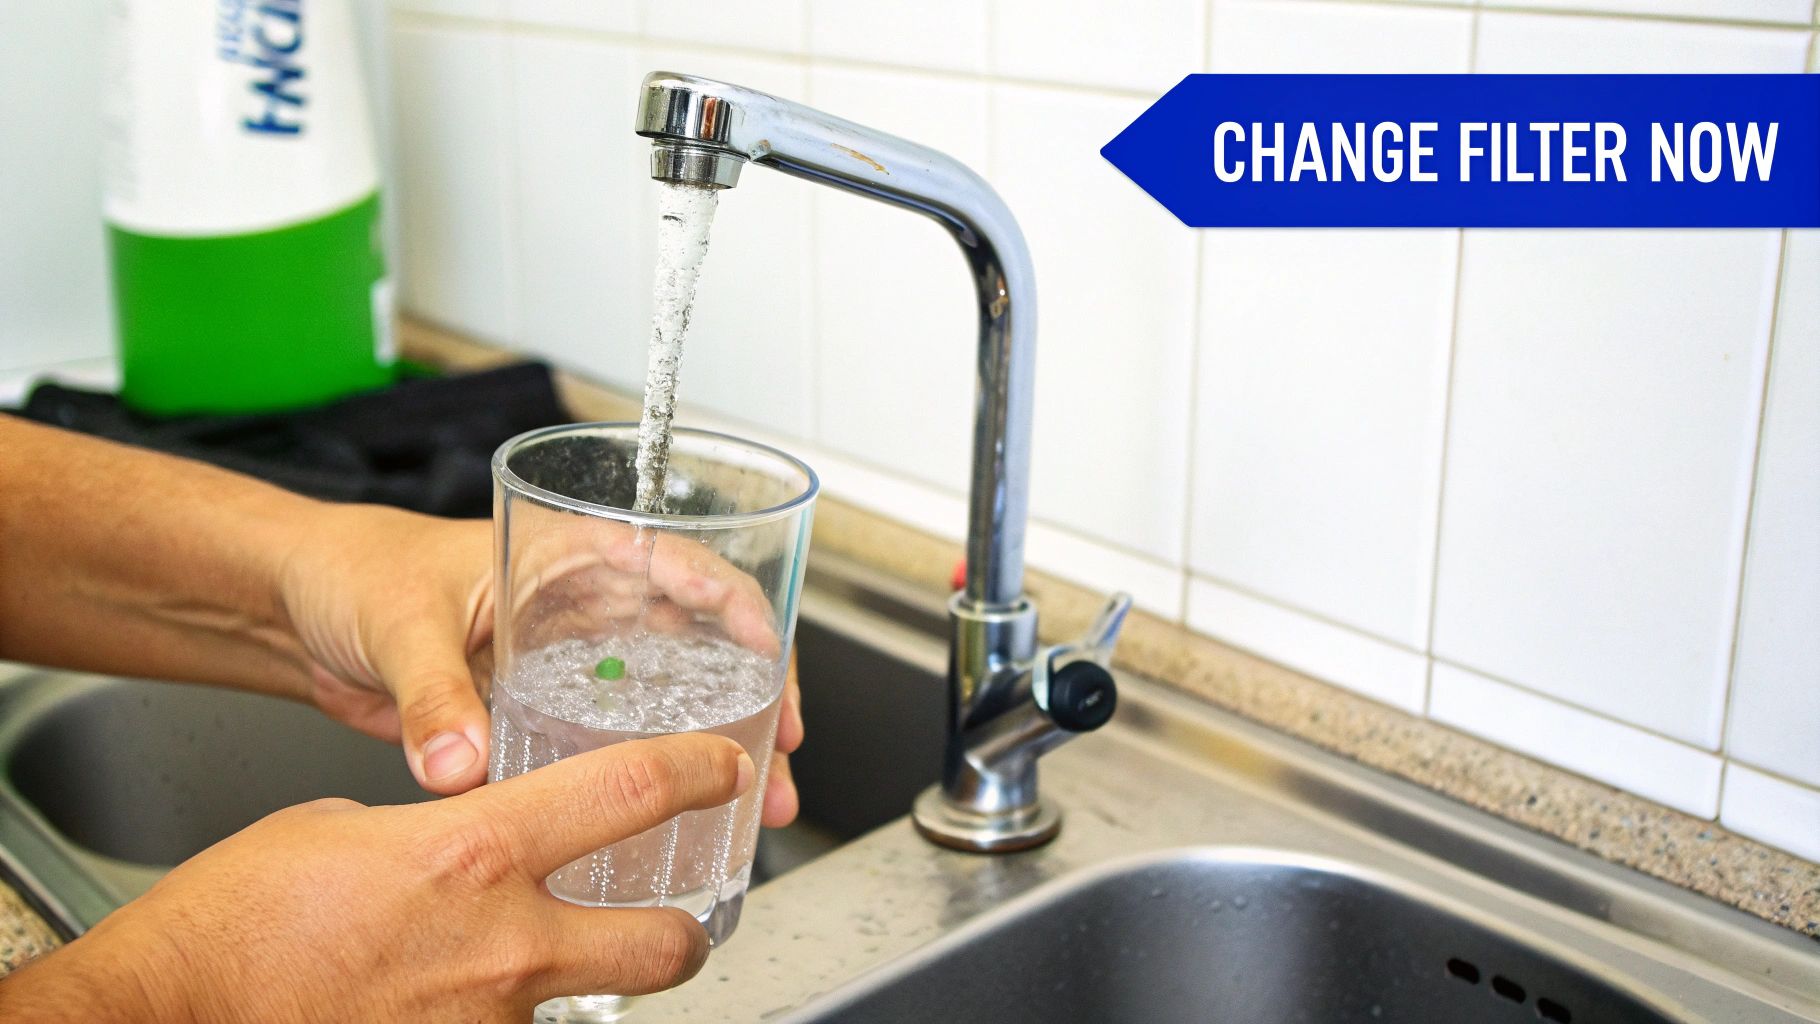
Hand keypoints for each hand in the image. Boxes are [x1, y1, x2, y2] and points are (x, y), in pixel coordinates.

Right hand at [0, 734, 753, 1022]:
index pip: (630, 793)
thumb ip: (429, 833)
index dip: (697, 774)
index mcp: (476, 852)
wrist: (165, 1017)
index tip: (724, 769)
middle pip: (666, 945)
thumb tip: (451, 844)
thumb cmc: (231, 922)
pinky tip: (436, 1004)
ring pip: (575, 1007)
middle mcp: (503, 946)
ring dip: (555, 988)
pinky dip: (486, 1022)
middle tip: (673, 920)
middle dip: (684, 933)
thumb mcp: (340, 829)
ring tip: (491, 973)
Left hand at [277, 505, 803, 824]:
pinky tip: (675, 818)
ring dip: (713, 746)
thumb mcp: (401, 623)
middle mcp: (583, 606)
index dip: (736, 604)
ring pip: (668, 699)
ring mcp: (568, 662)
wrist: (297, 614)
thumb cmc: (352, 571)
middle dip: (752, 695)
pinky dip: (648, 779)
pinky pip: (612, 745)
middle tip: (779, 753)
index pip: (679, 562)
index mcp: (567, 552)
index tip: (769, 652)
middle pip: (698, 642)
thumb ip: (431, 694)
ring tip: (754, 803)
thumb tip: (458, 758)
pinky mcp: (541, 713)